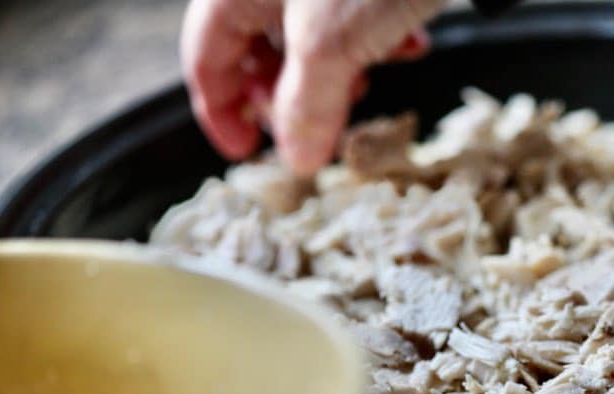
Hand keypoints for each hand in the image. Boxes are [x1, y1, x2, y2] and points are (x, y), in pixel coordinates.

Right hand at [181, 0, 446, 175]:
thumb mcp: (332, 42)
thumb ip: (309, 105)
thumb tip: (298, 159)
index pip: (204, 58)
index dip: (221, 113)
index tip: (246, 152)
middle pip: (255, 47)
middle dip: (287, 96)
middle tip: (317, 125)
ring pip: (308, 33)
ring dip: (335, 73)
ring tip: (366, 85)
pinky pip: (352, 11)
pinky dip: (374, 39)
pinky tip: (408, 47)